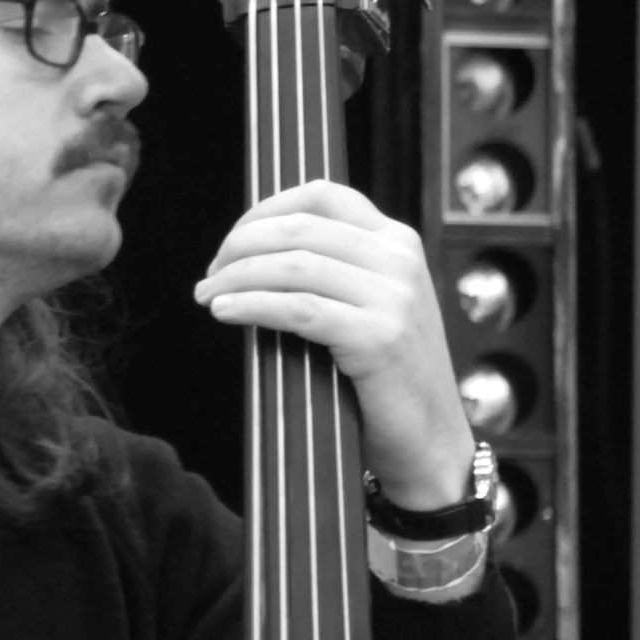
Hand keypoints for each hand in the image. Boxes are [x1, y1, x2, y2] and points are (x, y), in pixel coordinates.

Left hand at [194, 179, 474, 507]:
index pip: (322, 196)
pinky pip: (297, 308)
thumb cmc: (389, 381)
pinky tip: (225, 312)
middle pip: (298, 228)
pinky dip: (251, 305)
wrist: (432, 443)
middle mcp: (399, 260)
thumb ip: (335, 271)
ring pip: (293, 265)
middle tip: (209, 275)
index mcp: (398, 242)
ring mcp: (393, 297)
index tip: (232, 240)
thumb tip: (253, 253)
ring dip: (235, 277)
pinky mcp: (378, 337)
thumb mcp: (373, 306)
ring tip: (207, 296)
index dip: (265, 210)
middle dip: (239, 246)